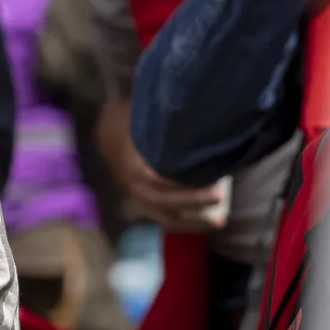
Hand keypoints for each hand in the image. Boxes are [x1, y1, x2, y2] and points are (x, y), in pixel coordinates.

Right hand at [96, 98, 226, 232]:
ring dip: (194, 221)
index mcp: (133, 162)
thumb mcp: (141, 115)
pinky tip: (212, 221)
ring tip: (220, 220)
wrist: (109, 136)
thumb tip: (192, 106)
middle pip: (164, 200)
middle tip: (219, 194)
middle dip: (192, 200)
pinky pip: (168, 220)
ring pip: (166, 217)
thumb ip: (162, 117)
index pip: (154, 177)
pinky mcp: (148, 205)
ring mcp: (141, 198)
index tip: (202, 175)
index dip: (176, 180)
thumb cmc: (132, 123)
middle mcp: (135, 185)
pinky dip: (190, 223)